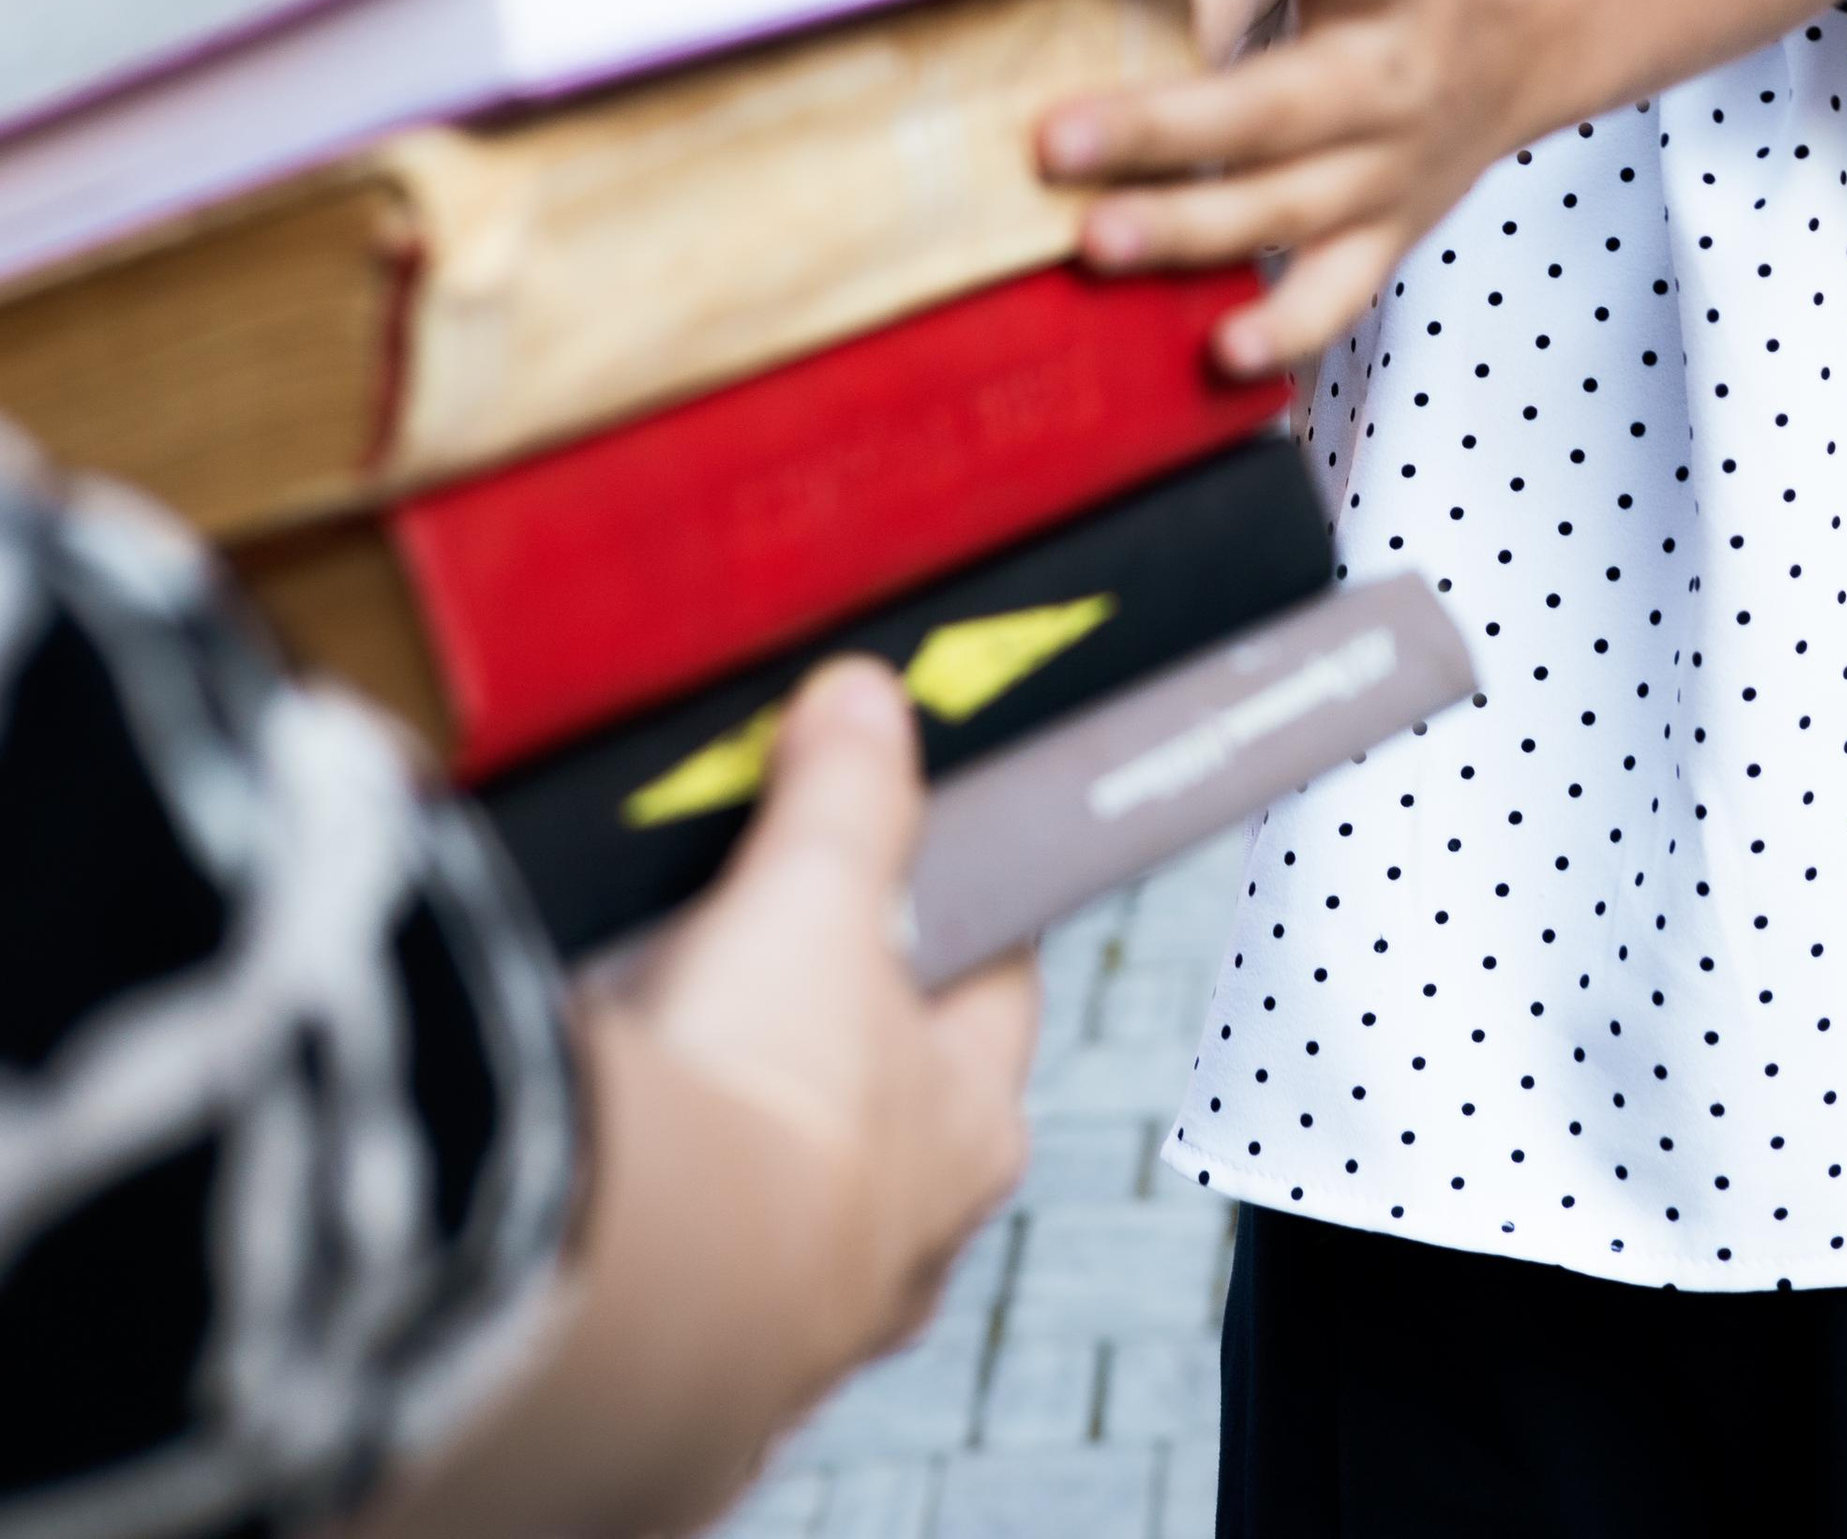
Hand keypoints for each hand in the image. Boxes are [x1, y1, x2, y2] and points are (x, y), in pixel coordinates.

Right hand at [612, 655, 1036, 1375]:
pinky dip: (661, 1241)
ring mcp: (803, 1332)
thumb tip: (865, 700)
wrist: (644, 1301)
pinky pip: (693, 1296)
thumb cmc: (765, 1105)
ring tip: (673, 1083)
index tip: (926, 886)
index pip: (994, 1003)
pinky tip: (608, 1195)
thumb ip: (846, 794)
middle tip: (769, 981)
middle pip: (893, 1123)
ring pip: (796, 1223)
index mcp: (971, 1127)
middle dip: (837, 1058)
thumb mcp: (815, 898)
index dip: (959, 934)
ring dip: (746, 1163)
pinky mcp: (696, 1390)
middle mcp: (908, 1246)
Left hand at [1039, 0, 1543, 371]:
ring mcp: (1392, 160)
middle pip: (1280, 103)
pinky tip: (1210, 357)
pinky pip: (1336, 289)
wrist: (1546, 23)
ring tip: (1087, 241)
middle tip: (1050, 136)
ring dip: (1189, 230)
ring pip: (1286, 207)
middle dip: (1166, 127)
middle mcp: (1397, 68)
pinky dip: (1282, 328)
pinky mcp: (1389, 225)